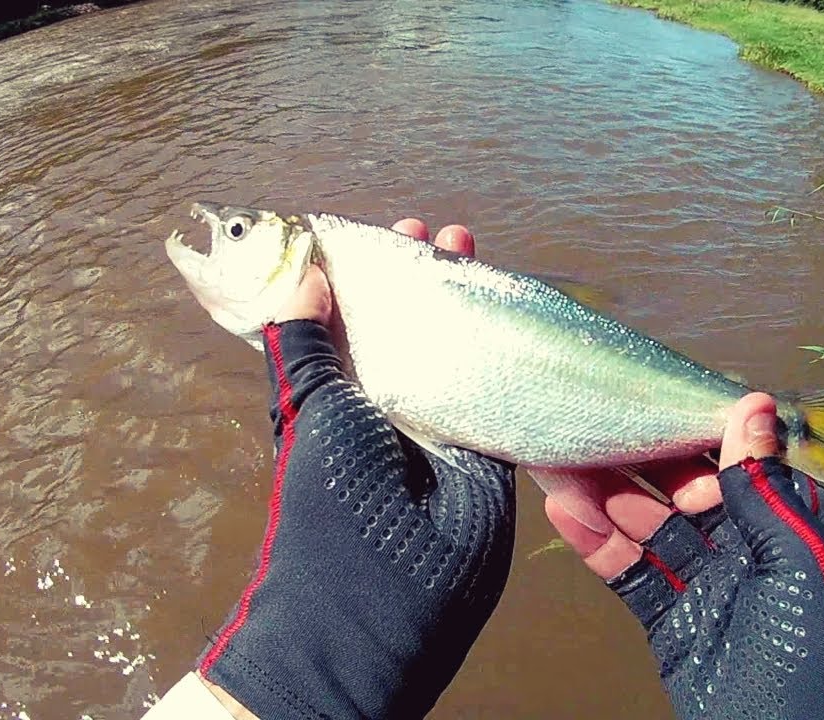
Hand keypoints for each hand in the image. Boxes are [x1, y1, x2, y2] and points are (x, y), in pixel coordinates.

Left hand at [193, 218, 515, 719]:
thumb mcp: (308, 402)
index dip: (370, 274)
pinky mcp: (486, 444)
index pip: (355, 317)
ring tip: (476, 251)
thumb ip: (306, 338)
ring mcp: (440, 422)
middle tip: (444, 236)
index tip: (388, 234)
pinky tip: (517, 308)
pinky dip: (508, 348)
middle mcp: (389, 401)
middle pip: (414, 326)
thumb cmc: (328, 490)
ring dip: (469, 301)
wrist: (386, 584)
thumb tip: (307, 269)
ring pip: (459, 347)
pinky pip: (500, 386)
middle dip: (428, 279)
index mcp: (337, 390)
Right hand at [546, 394, 823, 719]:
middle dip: (641, 456)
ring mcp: (708, 586)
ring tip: (561, 456)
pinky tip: (567, 511)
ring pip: (650, 527)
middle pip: (686, 488)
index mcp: (793, 526)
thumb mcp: (800, 561)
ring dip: (607, 494)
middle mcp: (749, 549)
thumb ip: (765, 489)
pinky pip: (633, 574)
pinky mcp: (674, 623)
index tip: (656, 390)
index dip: (698, 427)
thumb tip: (752, 407)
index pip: (742, 460)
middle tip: (593, 419)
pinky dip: (599, 546)